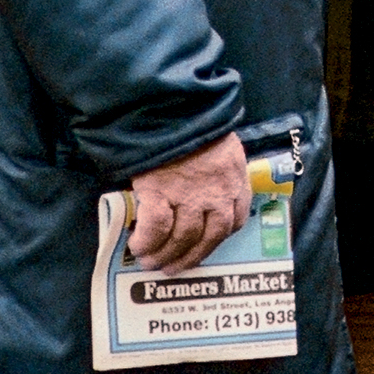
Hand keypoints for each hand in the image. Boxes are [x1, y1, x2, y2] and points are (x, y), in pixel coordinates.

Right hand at [130, 132, 250, 270]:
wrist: (172, 107)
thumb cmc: (196, 122)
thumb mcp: (221, 144)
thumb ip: (220, 170)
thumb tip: (205, 193)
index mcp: (234, 178)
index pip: (235, 220)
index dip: (219, 238)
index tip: (205, 245)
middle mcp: (215, 192)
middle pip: (208, 237)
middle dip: (190, 256)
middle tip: (173, 267)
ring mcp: (188, 194)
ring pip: (181, 237)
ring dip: (165, 254)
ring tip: (151, 261)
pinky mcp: (160, 191)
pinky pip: (155, 228)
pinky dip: (147, 241)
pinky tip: (138, 245)